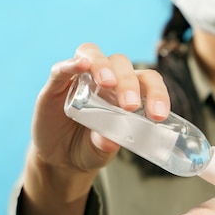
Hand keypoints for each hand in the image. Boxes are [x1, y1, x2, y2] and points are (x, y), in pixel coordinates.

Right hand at [30, 43, 169, 173]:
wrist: (60, 158)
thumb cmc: (90, 147)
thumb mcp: (101, 150)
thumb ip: (106, 144)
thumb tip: (110, 141)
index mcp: (128, 91)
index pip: (147, 80)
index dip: (156, 93)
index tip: (159, 115)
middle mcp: (106, 78)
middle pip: (122, 65)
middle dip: (128, 82)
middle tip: (130, 106)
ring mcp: (81, 77)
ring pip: (95, 56)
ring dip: (103, 66)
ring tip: (108, 84)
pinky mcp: (56, 84)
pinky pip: (62, 68)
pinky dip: (71, 64)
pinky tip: (81, 66)